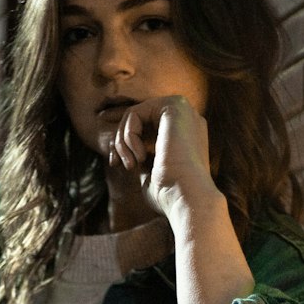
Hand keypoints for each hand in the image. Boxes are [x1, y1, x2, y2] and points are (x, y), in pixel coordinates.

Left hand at [107, 95, 219, 222]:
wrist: (188, 197)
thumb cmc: (170, 195)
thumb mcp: (151, 173)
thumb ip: (142, 156)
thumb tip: (121, 150)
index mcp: (186, 134)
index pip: (147, 127)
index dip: (125, 144)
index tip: (116, 164)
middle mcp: (187, 119)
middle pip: (139, 118)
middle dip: (120, 141)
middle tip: (116, 164)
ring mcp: (183, 110)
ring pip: (134, 114)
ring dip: (123, 141)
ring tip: (130, 164)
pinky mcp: (174, 107)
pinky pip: (135, 113)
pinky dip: (128, 136)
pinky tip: (140, 157)